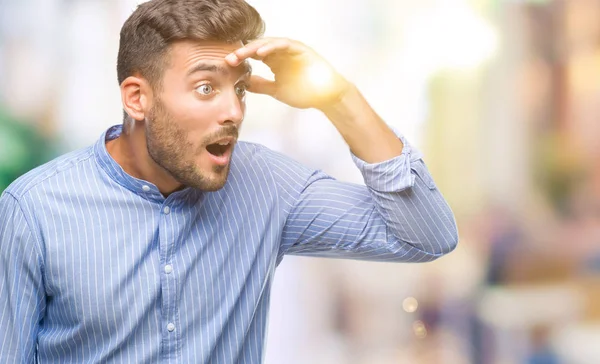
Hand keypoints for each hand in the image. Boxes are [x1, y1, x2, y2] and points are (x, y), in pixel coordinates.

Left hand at [225, 37, 350, 109]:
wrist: (325, 96)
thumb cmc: (305, 92)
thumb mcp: (276, 90)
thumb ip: (261, 85)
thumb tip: (243, 83)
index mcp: (274, 61)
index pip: (253, 56)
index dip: (240, 59)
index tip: (227, 65)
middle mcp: (280, 53)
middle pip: (257, 47)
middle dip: (242, 52)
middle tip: (230, 58)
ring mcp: (290, 49)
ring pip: (268, 43)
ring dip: (253, 48)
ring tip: (241, 54)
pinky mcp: (300, 49)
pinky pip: (284, 44)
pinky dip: (272, 47)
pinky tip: (260, 53)